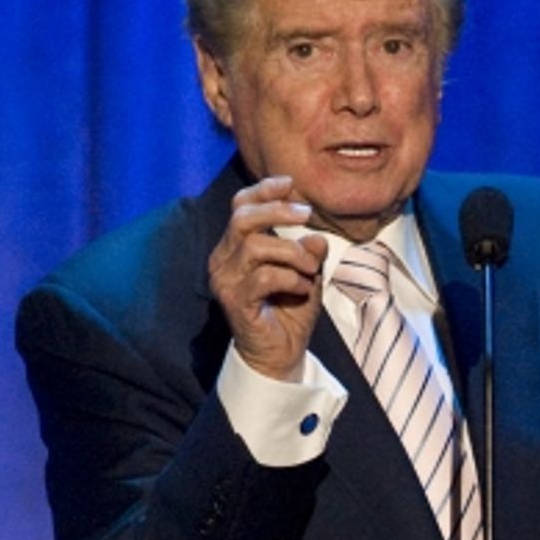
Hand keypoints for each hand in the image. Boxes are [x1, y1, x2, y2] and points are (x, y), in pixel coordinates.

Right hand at [208, 176, 328, 379]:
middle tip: (307, 216)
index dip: (263, 191)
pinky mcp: (234, 302)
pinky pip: (264, 277)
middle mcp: (224, 260)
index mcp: (235, 247)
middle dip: (278, 211)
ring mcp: (226, 281)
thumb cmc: (289, 311)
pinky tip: (302, 288)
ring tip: (312, 268)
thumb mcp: (306, 274)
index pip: (240, 207)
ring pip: (255, 246)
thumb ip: (309, 252)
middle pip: (243, 218)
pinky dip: (290, 278)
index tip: (290, 184)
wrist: (281, 355)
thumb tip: (316, 236)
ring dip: (292, 252)